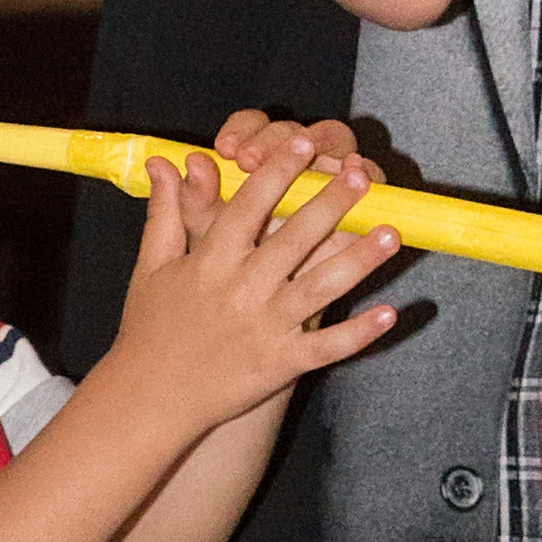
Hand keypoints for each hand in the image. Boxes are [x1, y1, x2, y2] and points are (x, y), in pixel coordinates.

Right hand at [110, 128, 397, 438]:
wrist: (152, 399)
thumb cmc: (150, 329)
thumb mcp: (152, 265)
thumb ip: (165, 211)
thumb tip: (165, 162)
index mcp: (210, 261)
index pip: (249, 204)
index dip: (279, 169)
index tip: (304, 142)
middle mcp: (241, 288)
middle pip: (294, 236)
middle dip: (331, 203)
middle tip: (360, 176)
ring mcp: (265, 327)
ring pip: (322, 286)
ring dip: (359, 259)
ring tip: (391, 233)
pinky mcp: (281, 363)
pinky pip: (327, 347)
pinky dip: (359, 333)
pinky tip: (389, 313)